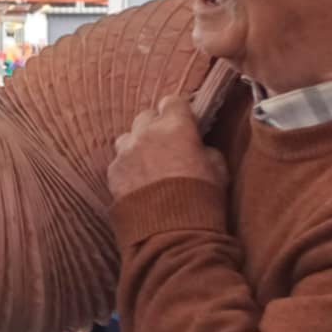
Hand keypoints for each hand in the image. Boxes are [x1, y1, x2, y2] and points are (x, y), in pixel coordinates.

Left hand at [107, 95, 225, 200]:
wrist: (171, 229)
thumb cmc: (201, 197)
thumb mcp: (218, 169)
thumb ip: (205, 149)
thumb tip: (198, 146)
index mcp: (175, 127)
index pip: (173, 101)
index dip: (179, 110)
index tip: (184, 119)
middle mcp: (146, 134)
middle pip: (146, 116)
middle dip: (157, 126)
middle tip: (168, 143)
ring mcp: (125, 152)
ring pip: (128, 137)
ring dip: (139, 144)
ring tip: (151, 163)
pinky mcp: (112, 172)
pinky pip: (119, 161)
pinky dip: (128, 166)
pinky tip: (139, 182)